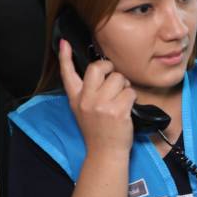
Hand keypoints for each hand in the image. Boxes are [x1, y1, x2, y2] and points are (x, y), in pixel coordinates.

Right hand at [59, 39, 136, 154]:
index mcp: (76, 99)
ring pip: (118, 78)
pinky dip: (132, 97)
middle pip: (97, 68)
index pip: (67, 74)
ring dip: (124, 86)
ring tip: (121, 98)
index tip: (63, 43)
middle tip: (114, 78)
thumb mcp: (83, 111)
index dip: (65, 57)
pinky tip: (127, 108)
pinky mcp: (117, 111)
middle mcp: (86, 100)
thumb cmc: (98, 131)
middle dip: (109, 68)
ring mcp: (101, 105)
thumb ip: (86, 93)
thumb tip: (98, 73)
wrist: (105, 153)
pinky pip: (130, 92)